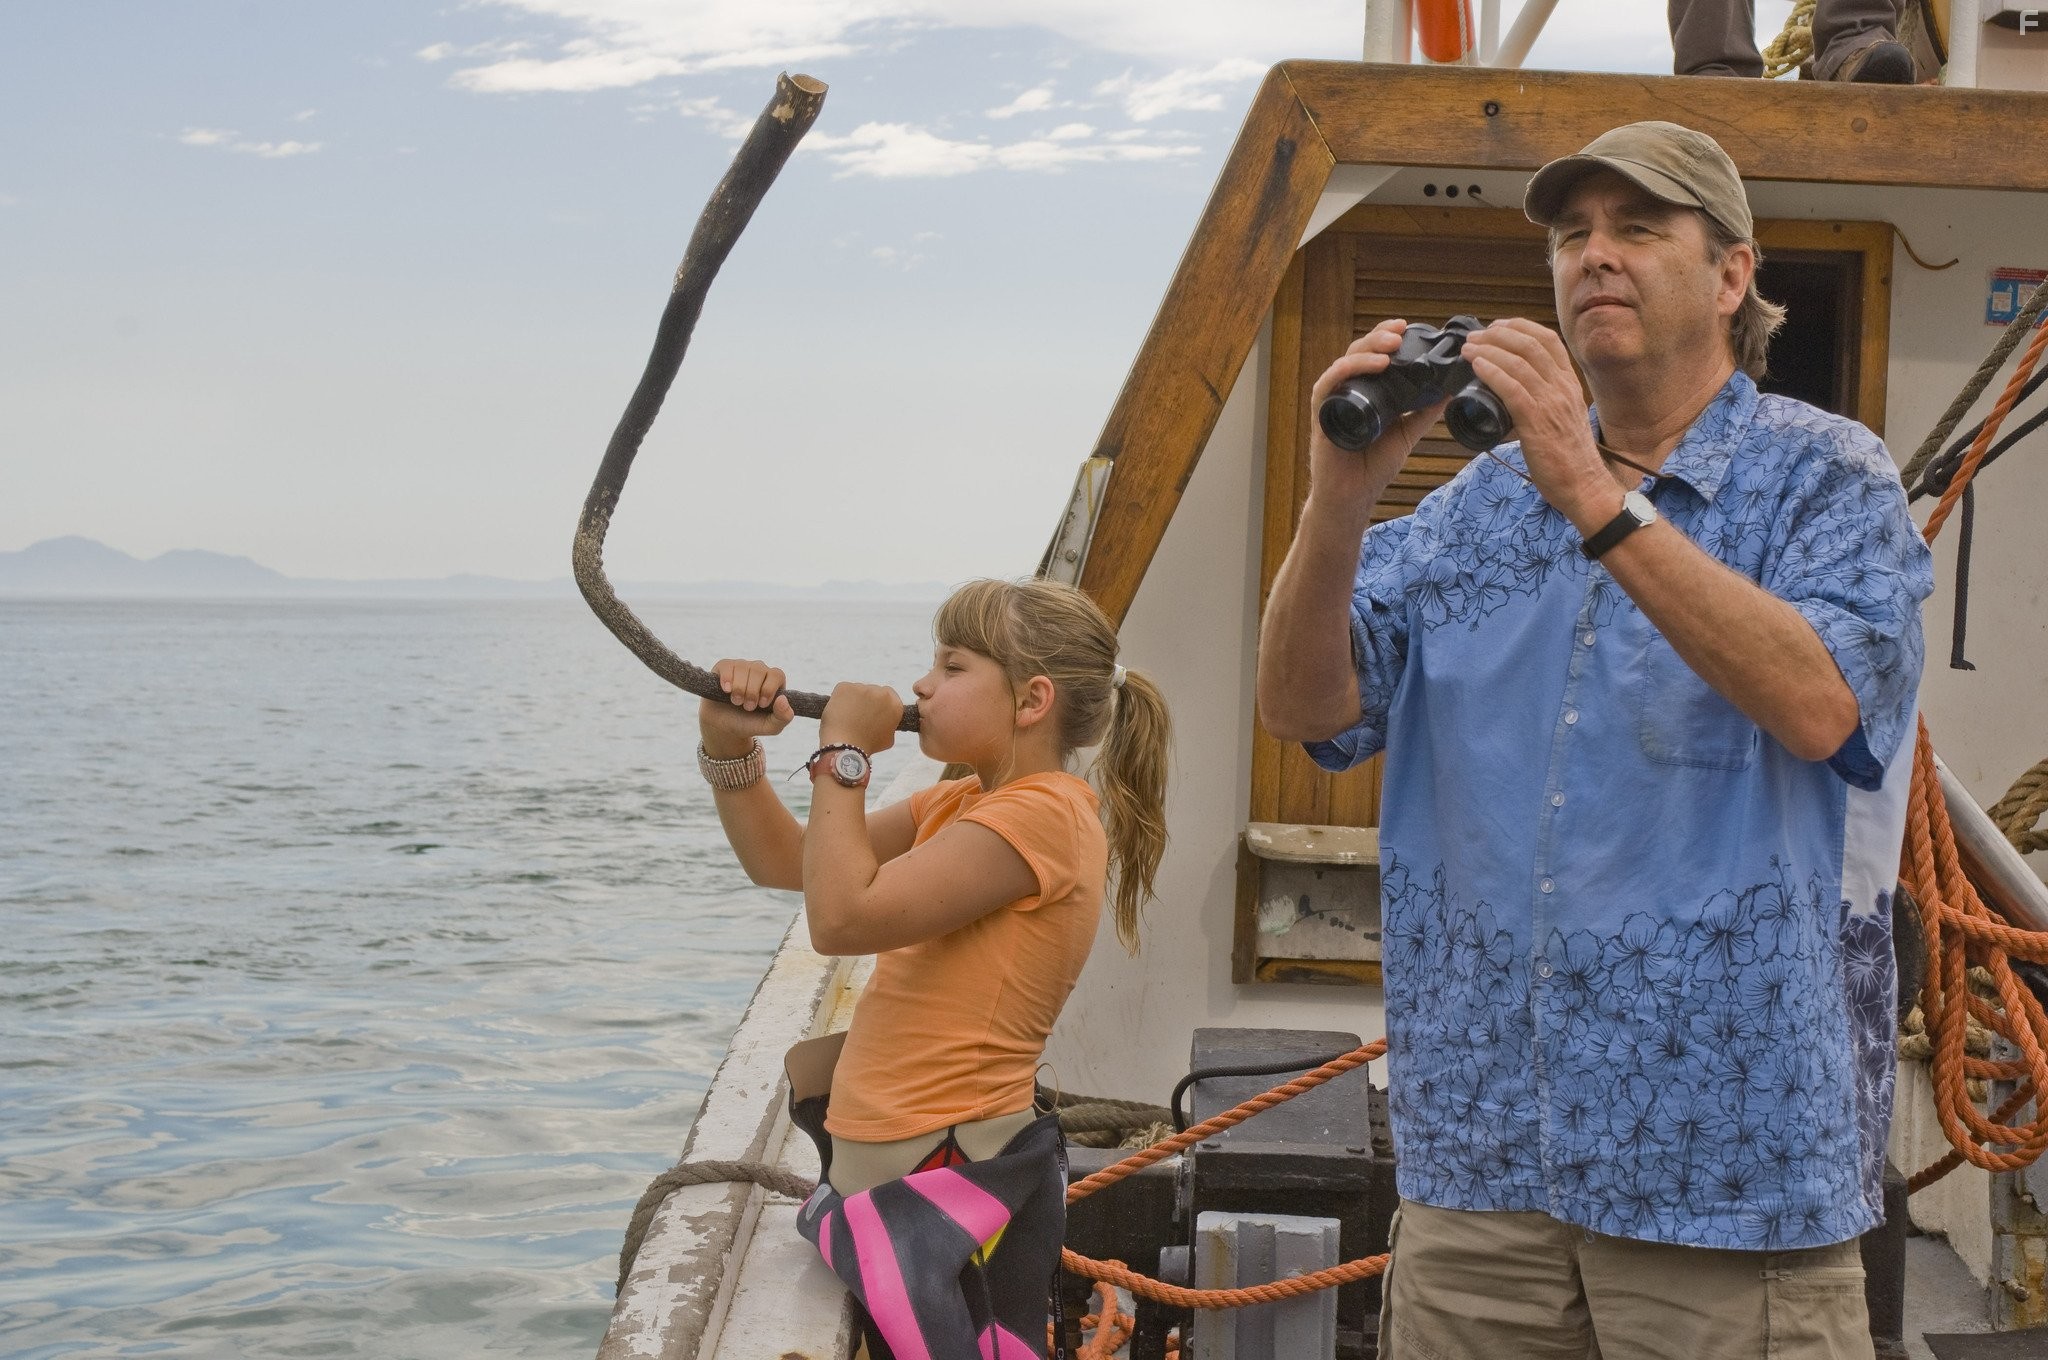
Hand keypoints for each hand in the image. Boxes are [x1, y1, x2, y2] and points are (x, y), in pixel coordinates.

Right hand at [700, 658, 794, 755]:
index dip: (769, 689)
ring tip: (737, 702)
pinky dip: (727, 679)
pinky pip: (727, 666)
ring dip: (739, 688)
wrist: (724, 726)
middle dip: (752, 692)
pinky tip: (727, 690)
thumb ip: (783, 716)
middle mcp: (759, 670)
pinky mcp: (725, 667)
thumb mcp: (770, 726)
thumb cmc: (750, 723)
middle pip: (759, 670)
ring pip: (743, 667)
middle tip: (747, 707)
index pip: (777, 675)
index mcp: (774, 682)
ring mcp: (742, 667)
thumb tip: (783, 699)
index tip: (762, 705)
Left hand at [819, 682, 900, 756]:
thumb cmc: (867, 746)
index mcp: (894, 704)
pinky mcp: (845, 687)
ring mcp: (862, 688)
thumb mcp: (888, 738)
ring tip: (847, 718)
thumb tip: (885, 721)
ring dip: (852, 700)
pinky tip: (839, 713)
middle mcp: (881, 693)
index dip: (878, 702)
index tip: (871, 710)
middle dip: (865, 700)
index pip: (888, 693)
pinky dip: (840, 699)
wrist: (846, 747)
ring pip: (856, 690)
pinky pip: (843, 690)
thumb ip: (889, 725)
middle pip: (872, 690)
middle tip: (857, 716)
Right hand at [1306, 319, 1451, 513]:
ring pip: (1345, 362)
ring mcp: (1334, 401)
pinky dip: (1348, 370)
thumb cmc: (1373, 466)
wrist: (1353, 496)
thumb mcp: (1407, 432)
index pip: (1374, 354)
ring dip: (1367, 349)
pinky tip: (1371, 366)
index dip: (1387, 336)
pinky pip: (1329, 384)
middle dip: (1380, 337)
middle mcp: (1348, 391)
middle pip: (1359, 352)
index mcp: (1367, 391)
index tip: (1407, 327)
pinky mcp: (1322, 414)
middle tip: (1401, 332)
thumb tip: (1450, 388)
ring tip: (1391, 346)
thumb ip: (1425, 411)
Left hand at [1458, 318, 1617, 527]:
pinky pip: (1513, 390)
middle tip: (1476, 336)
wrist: (1584, 487)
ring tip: (1469, 348)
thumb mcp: (1562, 418)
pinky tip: (1477, 366)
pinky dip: (1492, 373)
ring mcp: (1552, 404)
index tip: (1498, 326)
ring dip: (1489, 350)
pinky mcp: (1537, 423)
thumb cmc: (1569, 458)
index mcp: (1570, 384)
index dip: (1521, 327)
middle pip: (1531, 344)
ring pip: (1519, 363)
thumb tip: (1516, 395)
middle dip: (1499, 334)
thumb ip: (1546, 401)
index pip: (1548, 341)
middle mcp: (1563, 388)